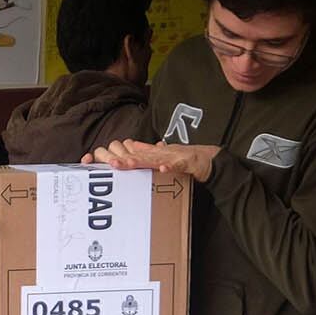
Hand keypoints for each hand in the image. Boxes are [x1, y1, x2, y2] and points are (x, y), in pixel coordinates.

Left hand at [82, 140, 219, 181]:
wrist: (210, 159)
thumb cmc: (186, 159)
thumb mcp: (164, 155)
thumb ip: (148, 151)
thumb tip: (131, 145)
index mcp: (156, 154)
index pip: (134, 156)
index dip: (120, 158)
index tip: (105, 162)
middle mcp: (162, 154)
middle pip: (140, 157)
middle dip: (125, 161)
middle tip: (110, 164)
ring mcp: (174, 157)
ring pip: (155, 159)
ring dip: (141, 162)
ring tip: (127, 165)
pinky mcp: (187, 162)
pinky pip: (177, 165)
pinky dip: (170, 166)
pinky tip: (162, 170)